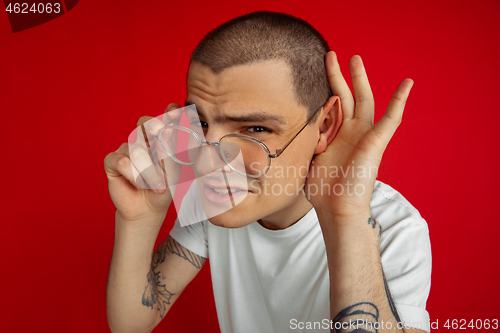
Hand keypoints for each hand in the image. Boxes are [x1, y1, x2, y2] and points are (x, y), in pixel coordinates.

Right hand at [104, 103, 181, 223]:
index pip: (164, 118)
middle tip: (161, 142)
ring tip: (156, 186)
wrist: (149, 209)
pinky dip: (134, 176)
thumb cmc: (164, 188)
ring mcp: (126, 148)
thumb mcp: (174, 170)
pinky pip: (123, 162)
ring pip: (137, 150)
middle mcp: (143, 139)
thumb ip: (171, 151)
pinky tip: (139, 185)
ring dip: (149, 172)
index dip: (169, 112)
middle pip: (145, 123)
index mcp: (160, 138)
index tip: (176, 111)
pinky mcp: (112, 160)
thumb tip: (166, 131)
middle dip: (154, 129)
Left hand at [306, 52, 412, 219]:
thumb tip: (288, 129)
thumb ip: (305, 139)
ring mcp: (363, 135)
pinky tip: (407, 83)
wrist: (335, 207)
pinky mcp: (376, 142)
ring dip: (360, 78)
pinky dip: (400, 101)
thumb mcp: (307, 157)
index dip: (323, 89)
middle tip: (331, 54)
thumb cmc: (322, 188)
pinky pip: (391, 119)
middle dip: (338, 75)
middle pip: (347, 96)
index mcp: (335, 135)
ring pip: (364, 99)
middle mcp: (350, 131)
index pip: (331, 105)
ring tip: (354, 57)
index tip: (311, 73)